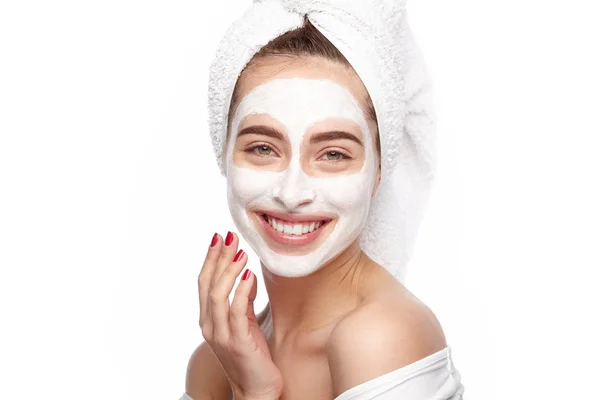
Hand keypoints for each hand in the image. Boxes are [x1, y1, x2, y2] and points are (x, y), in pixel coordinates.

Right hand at [198, 231, 282, 398]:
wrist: (257, 389)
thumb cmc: (252, 355)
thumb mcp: (244, 323)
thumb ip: (241, 301)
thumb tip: (245, 275)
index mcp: (209, 319)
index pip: (205, 282)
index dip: (211, 259)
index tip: (219, 237)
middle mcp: (209, 325)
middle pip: (208, 284)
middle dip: (218, 257)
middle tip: (229, 235)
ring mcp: (221, 335)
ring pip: (218, 296)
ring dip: (229, 271)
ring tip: (240, 252)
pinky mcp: (237, 342)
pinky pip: (236, 312)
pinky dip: (241, 292)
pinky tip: (249, 276)